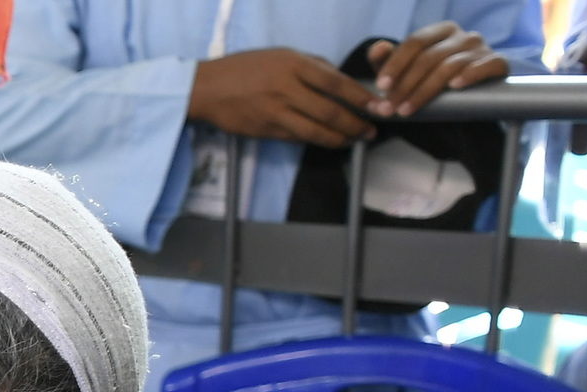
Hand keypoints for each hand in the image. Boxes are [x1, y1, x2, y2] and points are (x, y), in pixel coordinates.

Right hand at [189, 47, 383, 146]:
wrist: (208, 88)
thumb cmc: (245, 68)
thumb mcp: (280, 55)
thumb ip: (310, 65)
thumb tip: (339, 80)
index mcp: (294, 64)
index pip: (336, 82)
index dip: (360, 96)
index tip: (378, 106)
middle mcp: (286, 88)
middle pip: (329, 110)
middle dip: (355, 123)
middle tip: (370, 130)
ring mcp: (275, 111)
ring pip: (315, 130)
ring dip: (338, 138)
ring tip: (352, 140)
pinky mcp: (266, 130)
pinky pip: (297, 138)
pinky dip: (315, 140)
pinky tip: (327, 141)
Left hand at [367, 22, 507, 117]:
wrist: (471, 98)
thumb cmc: (433, 80)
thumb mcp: (406, 71)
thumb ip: (387, 60)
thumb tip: (378, 48)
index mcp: (441, 31)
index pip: (415, 42)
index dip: (396, 64)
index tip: (381, 86)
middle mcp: (463, 36)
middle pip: (429, 57)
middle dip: (405, 85)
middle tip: (388, 108)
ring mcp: (482, 49)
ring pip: (450, 66)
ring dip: (424, 91)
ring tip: (406, 110)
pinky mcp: (498, 63)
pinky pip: (487, 65)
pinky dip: (471, 74)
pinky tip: (455, 86)